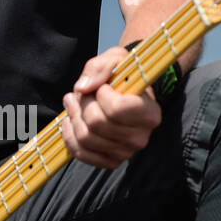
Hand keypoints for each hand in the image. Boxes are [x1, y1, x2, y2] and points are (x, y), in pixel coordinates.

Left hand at [60, 45, 161, 168]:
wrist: (126, 94)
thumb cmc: (122, 75)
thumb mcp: (115, 59)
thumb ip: (99, 68)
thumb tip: (82, 88)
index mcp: (149, 113)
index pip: (116, 109)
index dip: (102, 94)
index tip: (102, 86)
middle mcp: (141, 137)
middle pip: (97, 123)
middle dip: (83, 104)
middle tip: (81, 93)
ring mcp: (126, 152)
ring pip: (86, 138)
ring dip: (73, 117)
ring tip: (73, 102)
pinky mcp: (112, 161)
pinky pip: (82, 154)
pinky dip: (70, 137)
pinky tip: (70, 121)